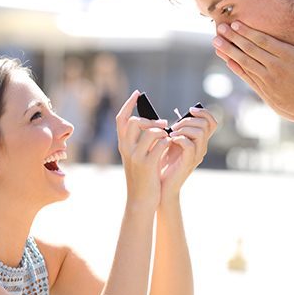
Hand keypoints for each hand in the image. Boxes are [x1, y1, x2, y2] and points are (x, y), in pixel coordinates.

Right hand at [116, 90, 169, 209]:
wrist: (140, 201)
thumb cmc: (143, 178)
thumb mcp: (136, 158)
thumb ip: (141, 142)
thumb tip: (154, 124)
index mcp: (123, 146)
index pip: (121, 119)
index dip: (128, 104)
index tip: (137, 93)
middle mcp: (126, 149)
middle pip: (134, 122)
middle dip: (150, 120)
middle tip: (163, 124)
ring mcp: (136, 157)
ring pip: (151, 132)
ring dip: (163, 131)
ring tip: (169, 137)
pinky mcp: (148, 165)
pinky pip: (161, 144)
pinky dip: (169, 141)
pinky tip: (171, 146)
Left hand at [159, 107, 217, 201]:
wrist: (161, 183)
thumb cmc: (164, 161)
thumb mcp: (171, 141)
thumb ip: (178, 130)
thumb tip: (177, 116)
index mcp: (200, 141)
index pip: (211, 122)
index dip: (204, 112)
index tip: (190, 110)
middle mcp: (202, 147)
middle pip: (205, 124)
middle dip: (188, 120)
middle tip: (174, 126)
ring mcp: (197, 155)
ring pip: (199, 133)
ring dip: (183, 128)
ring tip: (171, 133)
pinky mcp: (189, 162)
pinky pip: (190, 145)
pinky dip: (179, 139)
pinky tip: (170, 140)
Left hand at [213, 16, 293, 122]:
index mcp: (288, 56)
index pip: (263, 41)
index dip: (247, 32)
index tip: (234, 23)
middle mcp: (276, 67)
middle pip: (250, 50)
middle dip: (233, 38)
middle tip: (219, 27)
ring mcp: (269, 80)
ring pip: (245, 63)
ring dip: (229, 52)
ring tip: (216, 42)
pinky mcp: (265, 91)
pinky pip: (247, 77)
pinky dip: (236, 68)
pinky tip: (227, 60)